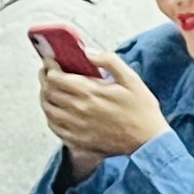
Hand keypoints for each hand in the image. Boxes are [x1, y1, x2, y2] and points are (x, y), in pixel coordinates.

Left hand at [39, 50, 171, 176]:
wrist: (148, 142)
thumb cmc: (142, 110)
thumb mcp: (132, 80)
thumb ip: (110, 61)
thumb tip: (88, 52)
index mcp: (91, 92)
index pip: (55, 77)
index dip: (49, 67)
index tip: (51, 62)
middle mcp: (79, 109)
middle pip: (48, 91)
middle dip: (45, 78)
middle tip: (48, 73)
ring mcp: (76, 126)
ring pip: (47, 108)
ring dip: (45, 96)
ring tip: (50, 90)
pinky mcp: (77, 140)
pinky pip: (53, 126)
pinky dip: (50, 116)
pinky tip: (56, 111)